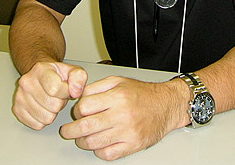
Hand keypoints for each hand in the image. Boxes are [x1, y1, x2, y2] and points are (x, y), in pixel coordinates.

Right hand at [13, 61, 87, 129]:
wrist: (41, 75)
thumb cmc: (57, 75)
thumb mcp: (73, 71)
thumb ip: (79, 78)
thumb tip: (75, 92)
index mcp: (40, 70)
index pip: (55, 88)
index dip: (66, 92)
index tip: (66, 89)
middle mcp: (26, 82)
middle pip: (53, 105)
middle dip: (60, 102)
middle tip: (58, 96)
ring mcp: (20, 97)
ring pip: (46, 118)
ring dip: (53, 112)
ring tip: (51, 101)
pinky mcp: (17, 110)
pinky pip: (37, 125)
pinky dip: (43, 120)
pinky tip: (44, 108)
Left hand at [59, 76, 187, 160]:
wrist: (167, 105)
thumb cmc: (142, 93)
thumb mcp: (119, 81)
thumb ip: (97, 87)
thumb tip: (79, 97)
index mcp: (117, 96)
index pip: (85, 107)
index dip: (76, 111)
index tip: (77, 113)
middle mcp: (122, 114)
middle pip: (86, 127)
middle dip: (71, 131)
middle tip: (67, 131)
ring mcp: (127, 132)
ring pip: (94, 142)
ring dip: (82, 142)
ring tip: (81, 138)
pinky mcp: (133, 145)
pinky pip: (108, 154)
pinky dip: (98, 151)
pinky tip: (99, 144)